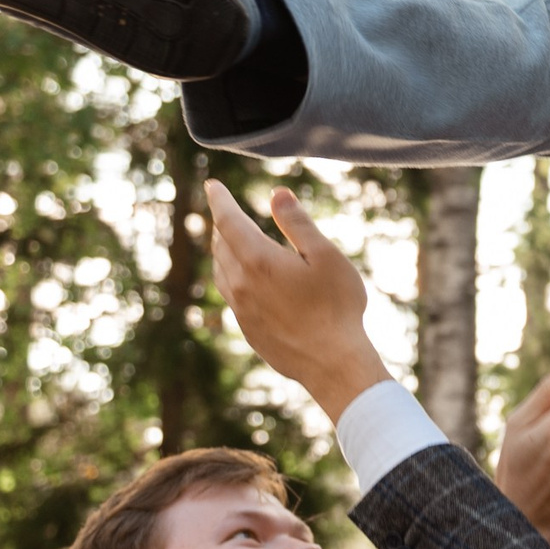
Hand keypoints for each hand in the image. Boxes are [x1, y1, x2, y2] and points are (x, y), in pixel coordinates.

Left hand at [205, 182, 389, 420]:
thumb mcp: (326, 257)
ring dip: (223, 252)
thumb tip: (277, 194)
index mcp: (259, 261)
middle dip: (222, 225)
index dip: (219, 200)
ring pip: (221, 272)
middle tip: (225, 211)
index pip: (229, 221)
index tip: (212, 185)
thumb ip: (298, 224)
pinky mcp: (248, 330)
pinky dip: (231, 277)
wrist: (333, 363)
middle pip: (221, 246)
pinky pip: (230, 295)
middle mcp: (242, 284)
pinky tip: (245, 281)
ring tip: (229, 242)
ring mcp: (241, 310)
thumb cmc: (337, 307)